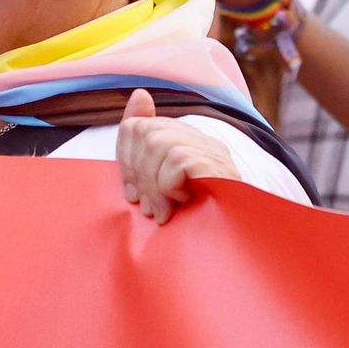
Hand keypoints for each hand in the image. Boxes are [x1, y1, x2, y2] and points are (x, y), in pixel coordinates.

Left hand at [116, 89, 240, 225]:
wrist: (223, 253)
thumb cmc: (189, 224)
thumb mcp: (156, 186)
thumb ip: (142, 148)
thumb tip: (140, 94)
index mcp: (186, 142)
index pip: (137, 126)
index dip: (125, 158)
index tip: (132, 191)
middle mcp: (203, 142)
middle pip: (146, 132)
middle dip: (137, 172)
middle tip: (145, 205)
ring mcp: (215, 154)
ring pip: (160, 143)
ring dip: (152, 183)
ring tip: (161, 210)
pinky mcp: (220, 169)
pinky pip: (177, 160)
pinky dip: (169, 185)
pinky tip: (179, 203)